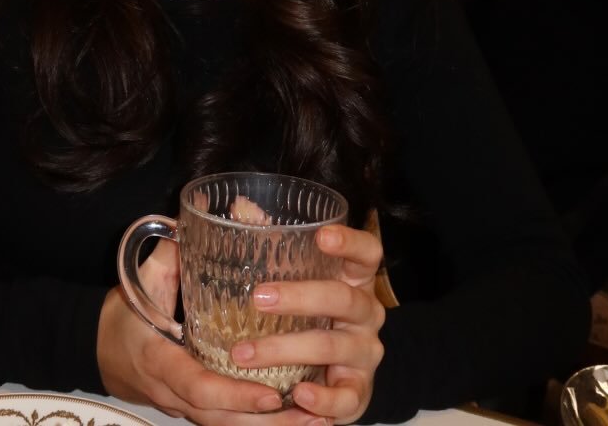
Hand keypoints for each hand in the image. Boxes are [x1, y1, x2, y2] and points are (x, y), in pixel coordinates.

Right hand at [98, 240, 314, 425]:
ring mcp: (182, 406)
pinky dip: (259, 425)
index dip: (235, 394)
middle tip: (312, 412)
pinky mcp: (193, 409)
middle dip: (266, 422)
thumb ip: (172, 248)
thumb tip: (203, 207)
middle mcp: (172, 392)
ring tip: (317, 421)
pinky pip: (226, 423)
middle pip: (221, 420)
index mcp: (159, 359)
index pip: (198, 386)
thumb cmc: (122, 312)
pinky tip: (296, 419)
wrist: (98, 348)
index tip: (271, 393)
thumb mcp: (143, 279)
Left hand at [230, 225, 385, 425]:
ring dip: (285, 349)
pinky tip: (297, 393)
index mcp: (354, 279)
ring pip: (332, 347)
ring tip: (245, 354)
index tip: (322, 235)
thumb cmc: (304, 313)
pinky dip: (322, 399)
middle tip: (257, 297)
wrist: (325, 371)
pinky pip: (345, 398)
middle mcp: (366, 314)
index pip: (368, 252)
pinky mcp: (358, 392)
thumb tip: (239, 207)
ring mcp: (365, 353)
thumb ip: (270, 244)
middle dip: (299, 297)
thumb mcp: (292, 278)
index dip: (350, 241)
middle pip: (344, 298)